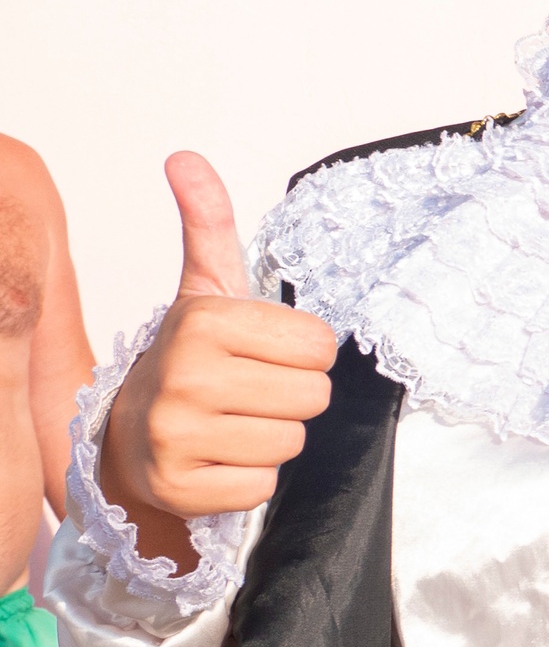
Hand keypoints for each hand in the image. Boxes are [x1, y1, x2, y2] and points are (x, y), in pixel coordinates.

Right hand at [98, 154, 337, 553]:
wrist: (128, 434)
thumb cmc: (192, 358)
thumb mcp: (205, 288)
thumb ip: (208, 223)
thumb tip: (185, 157)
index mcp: (201, 322)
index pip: (320, 346)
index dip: (303, 353)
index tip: (263, 353)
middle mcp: (183, 378)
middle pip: (314, 397)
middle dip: (293, 396)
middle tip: (249, 391)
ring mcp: (177, 438)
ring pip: (292, 443)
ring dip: (273, 436)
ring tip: (233, 422)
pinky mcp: (181, 489)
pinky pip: (264, 487)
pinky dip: (250, 478)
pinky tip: (218, 459)